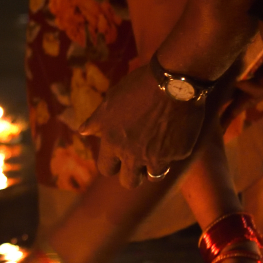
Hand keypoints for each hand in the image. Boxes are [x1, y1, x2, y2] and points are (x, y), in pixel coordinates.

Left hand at [80, 62, 209, 186]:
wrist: (175, 81)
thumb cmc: (139, 86)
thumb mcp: (111, 100)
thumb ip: (97, 120)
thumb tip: (83, 131)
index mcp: (113, 142)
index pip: (106, 168)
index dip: (111, 166)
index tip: (117, 161)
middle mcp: (133, 154)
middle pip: (129, 181)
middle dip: (132, 175)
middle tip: (137, 164)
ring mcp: (158, 156)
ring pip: (154, 176)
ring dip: (154, 168)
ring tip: (157, 153)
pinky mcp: (180, 153)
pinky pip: (175, 158)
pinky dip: (174, 149)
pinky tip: (176, 132)